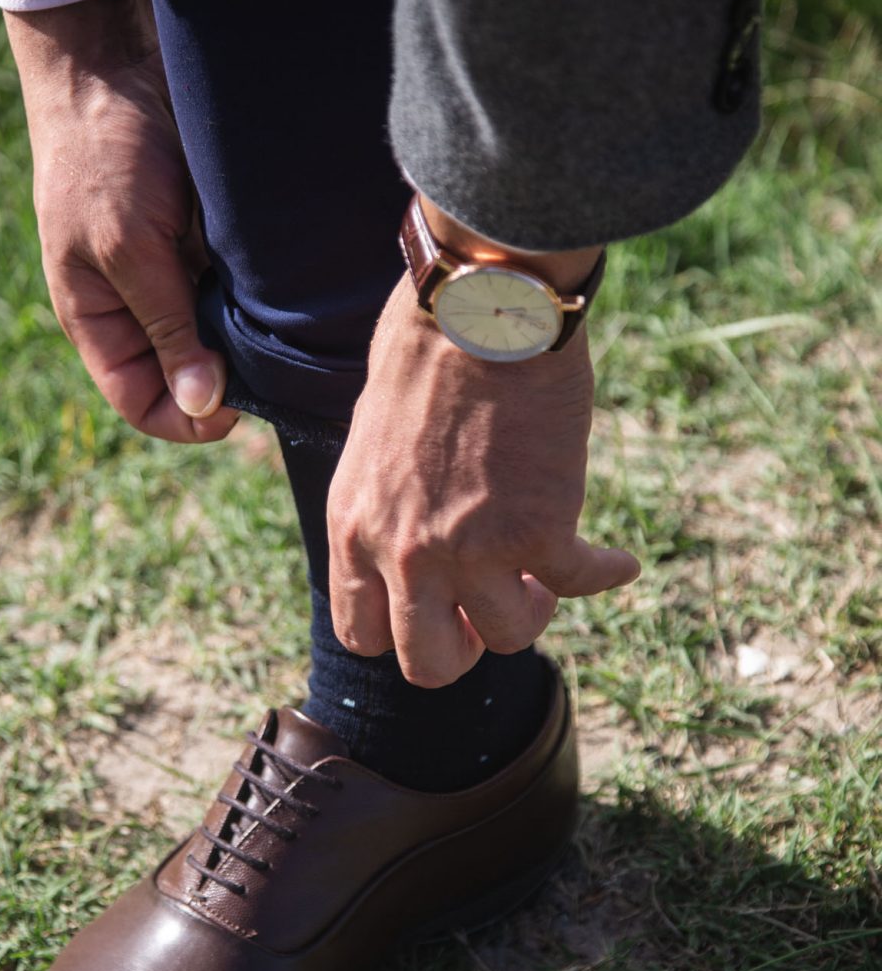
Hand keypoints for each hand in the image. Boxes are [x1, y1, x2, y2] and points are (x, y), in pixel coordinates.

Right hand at [5, 0, 236, 443]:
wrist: (119, 63)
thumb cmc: (105, 158)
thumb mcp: (129, 249)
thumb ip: (166, 327)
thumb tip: (200, 406)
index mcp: (98, 320)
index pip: (141, 402)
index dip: (186, 419)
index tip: (234, 411)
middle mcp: (138, 305)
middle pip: (186, 375)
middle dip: (226, 380)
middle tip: (271, 366)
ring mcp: (175, 272)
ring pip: (220, 335)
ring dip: (249, 337)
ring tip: (280, 325)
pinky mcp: (207, 239)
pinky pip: (240, 288)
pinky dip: (260, 295)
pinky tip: (285, 288)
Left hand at [328, 270, 640, 687]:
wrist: (481, 306)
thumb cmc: (426, 346)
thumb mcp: (371, 437)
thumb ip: (384, 499)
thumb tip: (412, 525)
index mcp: (354, 526)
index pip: (360, 633)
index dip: (403, 635)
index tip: (438, 611)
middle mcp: (403, 551)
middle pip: (427, 663)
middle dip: (463, 649)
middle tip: (489, 611)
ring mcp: (470, 549)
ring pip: (507, 636)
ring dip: (532, 609)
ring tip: (545, 570)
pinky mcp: (538, 529)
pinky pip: (578, 582)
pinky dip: (604, 573)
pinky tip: (616, 562)